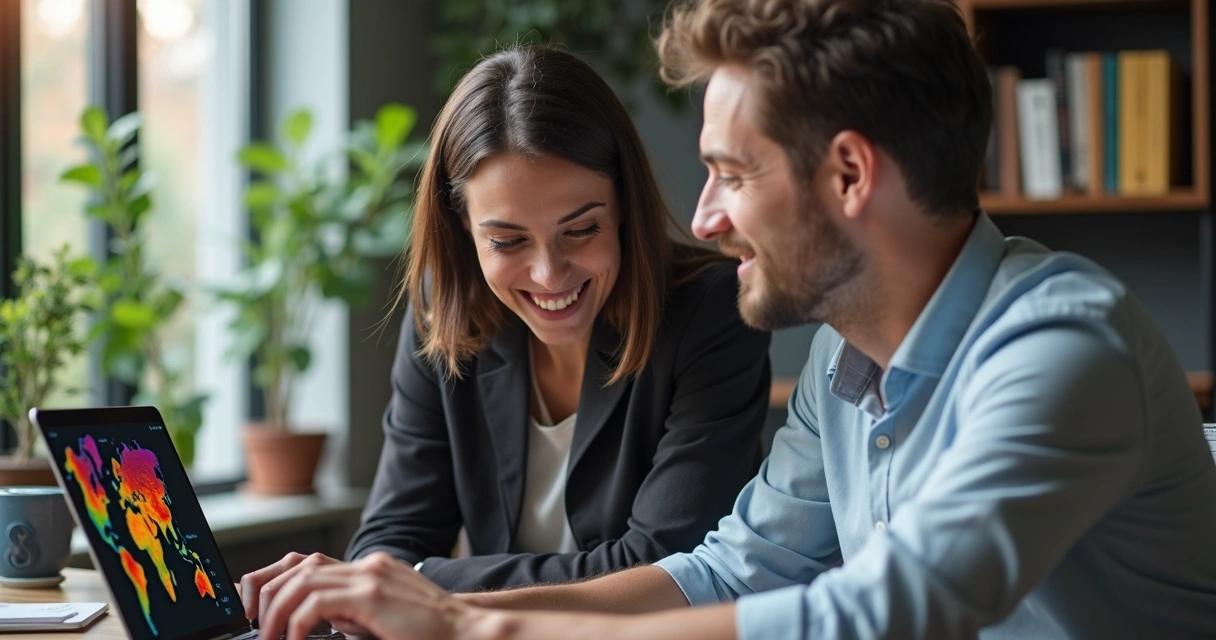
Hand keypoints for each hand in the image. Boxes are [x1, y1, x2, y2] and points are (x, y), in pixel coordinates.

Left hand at [258, 552, 489, 639]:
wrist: (464, 631)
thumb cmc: (426, 633)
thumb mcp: (379, 617)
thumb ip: (349, 612)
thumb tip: (311, 621)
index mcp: (368, 567)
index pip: (308, 562)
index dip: (276, 582)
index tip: (259, 609)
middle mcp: (366, 564)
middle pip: (298, 566)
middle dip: (267, 595)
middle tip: (257, 625)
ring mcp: (369, 576)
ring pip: (302, 581)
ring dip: (276, 611)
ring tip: (270, 636)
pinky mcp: (372, 594)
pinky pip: (317, 602)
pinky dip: (296, 621)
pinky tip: (294, 639)